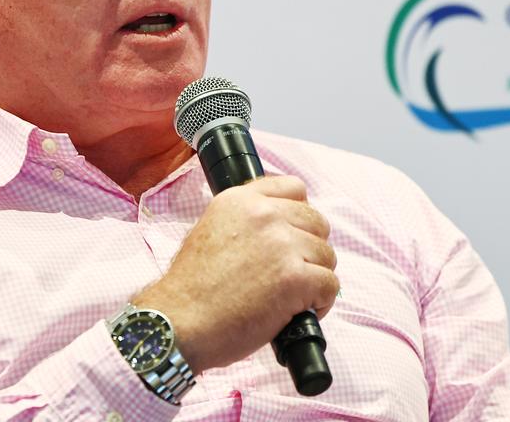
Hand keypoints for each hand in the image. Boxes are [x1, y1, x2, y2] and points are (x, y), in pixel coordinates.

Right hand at [132, 175, 337, 372]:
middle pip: (317, 222)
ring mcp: (282, 245)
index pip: (294, 188)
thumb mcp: (209, 230)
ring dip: (315, 277)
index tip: (292, 236)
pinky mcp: (295, 278)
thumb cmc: (191, 288)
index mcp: (241, 200)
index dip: (299, 215)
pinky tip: (299, 311)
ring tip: (291, 296)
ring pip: (327, 255)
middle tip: (291, 273)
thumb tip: (279, 227)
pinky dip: (320, 302)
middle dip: (310, 249)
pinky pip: (330, 285)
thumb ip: (245, 220)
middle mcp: (264, 214)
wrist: (180, 321)